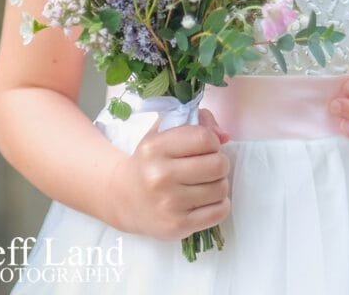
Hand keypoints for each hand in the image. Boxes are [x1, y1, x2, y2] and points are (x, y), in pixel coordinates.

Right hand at [108, 108, 231, 239]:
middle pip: (217, 164)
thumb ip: (197, 122)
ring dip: (220, 184)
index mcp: (156, 148)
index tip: (207, 147)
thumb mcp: (164, 133)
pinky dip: (220, 204)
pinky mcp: (177, 226)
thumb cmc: (150, 161)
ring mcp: (168, 204)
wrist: (124, 198)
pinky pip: (219, 212)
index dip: (213, 141)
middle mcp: (160, 176)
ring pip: (221, 188)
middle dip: (220, 163)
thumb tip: (225, 135)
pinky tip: (207, 200)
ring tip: (206, 183)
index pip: (204, 138)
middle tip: (209, 166)